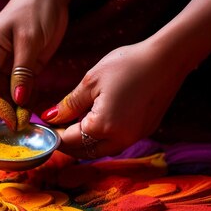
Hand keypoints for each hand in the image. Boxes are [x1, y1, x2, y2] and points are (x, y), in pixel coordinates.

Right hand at [0, 0, 76, 129]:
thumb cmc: (36, 9)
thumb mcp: (30, 40)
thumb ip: (23, 71)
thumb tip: (18, 100)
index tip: (10, 119)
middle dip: (4, 109)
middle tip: (20, 126)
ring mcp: (7, 62)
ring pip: (5, 92)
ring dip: (14, 107)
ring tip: (26, 123)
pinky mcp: (22, 65)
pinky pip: (19, 87)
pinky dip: (24, 100)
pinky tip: (30, 112)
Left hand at [41, 40, 191, 157]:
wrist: (167, 59)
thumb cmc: (127, 65)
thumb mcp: (90, 82)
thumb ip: (68, 104)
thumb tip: (50, 118)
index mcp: (102, 127)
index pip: (69, 140)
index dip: (53, 134)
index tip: (43, 127)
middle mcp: (120, 139)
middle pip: (84, 152)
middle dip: (68, 144)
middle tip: (56, 128)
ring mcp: (134, 137)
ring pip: (101, 150)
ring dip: (85, 143)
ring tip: (72, 124)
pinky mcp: (144, 131)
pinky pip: (117, 142)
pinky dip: (102, 138)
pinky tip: (95, 121)